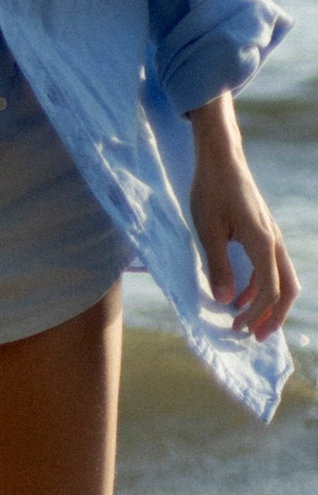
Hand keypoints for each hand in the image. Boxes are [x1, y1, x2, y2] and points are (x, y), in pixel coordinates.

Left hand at [188, 100, 297, 344]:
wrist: (221, 158)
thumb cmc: (211, 190)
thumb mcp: (208, 230)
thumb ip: (217, 265)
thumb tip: (225, 300)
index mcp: (261, 242)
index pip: (270, 289)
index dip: (256, 313)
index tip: (236, 327)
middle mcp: (273, 240)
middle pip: (287, 288)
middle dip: (273, 315)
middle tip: (254, 337)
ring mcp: (270, 235)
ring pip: (281, 278)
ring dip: (266, 302)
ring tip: (244, 322)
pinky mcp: (262, 231)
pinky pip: (269, 266)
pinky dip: (259, 285)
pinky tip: (239, 295)